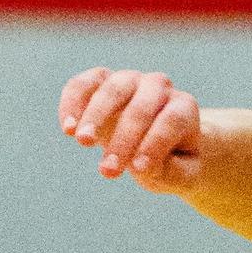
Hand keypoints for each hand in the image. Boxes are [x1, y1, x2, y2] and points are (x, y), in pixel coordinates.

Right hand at [58, 68, 204, 192]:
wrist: (155, 144)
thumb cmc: (173, 162)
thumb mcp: (182, 174)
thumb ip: (171, 172)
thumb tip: (142, 167)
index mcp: (184, 107)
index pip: (171, 122)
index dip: (154, 144)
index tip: (138, 170)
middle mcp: (158, 86)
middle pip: (140, 109)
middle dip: (123, 140)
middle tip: (108, 170)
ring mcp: (129, 79)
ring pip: (111, 91)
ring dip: (94, 117)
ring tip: (82, 142)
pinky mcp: (100, 79)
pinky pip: (83, 85)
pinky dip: (72, 103)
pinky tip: (67, 128)